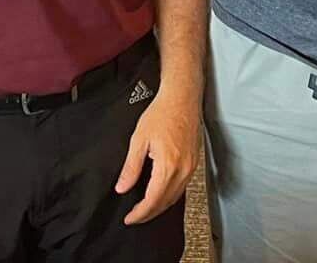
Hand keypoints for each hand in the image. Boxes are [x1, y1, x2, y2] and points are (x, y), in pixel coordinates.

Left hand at [115, 88, 199, 224]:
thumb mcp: (139, 140)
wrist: (182, 97)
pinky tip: (161, 194)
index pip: (153, 200)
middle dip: (149, 214)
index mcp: (168, 166)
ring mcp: (191, 166)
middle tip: (135, 218)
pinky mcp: (194, 162)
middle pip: (166, 202)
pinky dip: (171, 196)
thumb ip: (131, 167)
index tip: (129, 218)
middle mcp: (183, 170)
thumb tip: (123, 187)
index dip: (140, 213)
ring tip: (146, 209)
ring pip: (176, 197)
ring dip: (160, 206)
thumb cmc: (162, 113)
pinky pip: (183, 187)